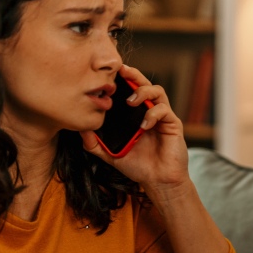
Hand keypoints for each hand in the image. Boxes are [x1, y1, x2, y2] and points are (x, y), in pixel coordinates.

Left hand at [79, 64, 188, 191]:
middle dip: (133, 75)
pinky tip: (144, 124)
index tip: (108, 75)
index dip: (122, 80)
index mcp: (136, 115)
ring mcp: (162, 117)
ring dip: (143, 92)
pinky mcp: (173, 124)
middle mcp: (150, 112)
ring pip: (157, 91)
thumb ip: (95, 144)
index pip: (129, 91)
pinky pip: (164, 110)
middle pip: (144, 84)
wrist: (159, 182)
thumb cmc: (138, 167)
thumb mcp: (111, 155)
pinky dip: (153, 113)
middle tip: (121, 71)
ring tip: (131, 101)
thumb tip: (80, 130)